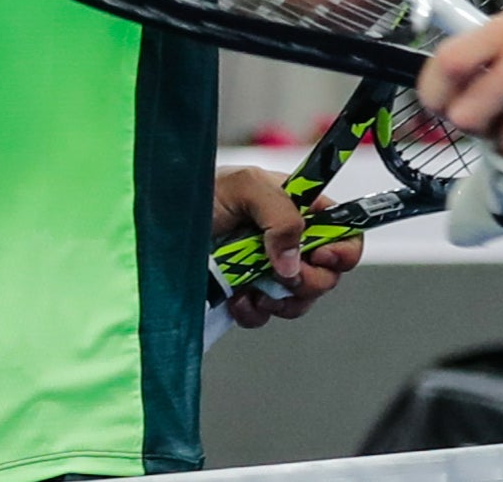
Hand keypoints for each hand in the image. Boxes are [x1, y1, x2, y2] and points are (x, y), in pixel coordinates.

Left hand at [209, 166, 363, 327]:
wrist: (159, 225)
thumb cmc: (201, 193)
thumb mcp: (245, 186)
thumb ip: (280, 215)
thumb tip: (292, 262)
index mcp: (297, 208)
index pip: (343, 229)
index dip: (343, 248)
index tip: (323, 256)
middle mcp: (288, 240)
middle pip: (327, 273)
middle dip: (307, 280)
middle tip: (281, 275)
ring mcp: (268, 270)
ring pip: (300, 299)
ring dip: (281, 300)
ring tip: (253, 288)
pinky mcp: (247, 294)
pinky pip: (266, 316)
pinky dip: (254, 313)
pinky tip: (235, 299)